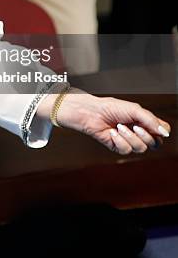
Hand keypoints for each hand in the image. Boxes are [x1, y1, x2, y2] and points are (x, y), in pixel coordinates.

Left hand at [53, 89, 170, 154]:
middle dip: (145, 136)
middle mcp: (139, 132)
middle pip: (155, 143)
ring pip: (141, 148)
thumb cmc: (111, 107)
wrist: (91, 112)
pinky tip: (112, 132)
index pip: (162, 132)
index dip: (160, 132)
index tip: (152, 126)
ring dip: (130, 137)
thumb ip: (151, 120)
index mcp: (145, 122)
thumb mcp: (134, 110)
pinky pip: (126, 150)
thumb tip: (165, 133)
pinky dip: (119, 140)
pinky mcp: (118, 147)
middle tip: (135, 126)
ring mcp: (129, 140)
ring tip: (119, 126)